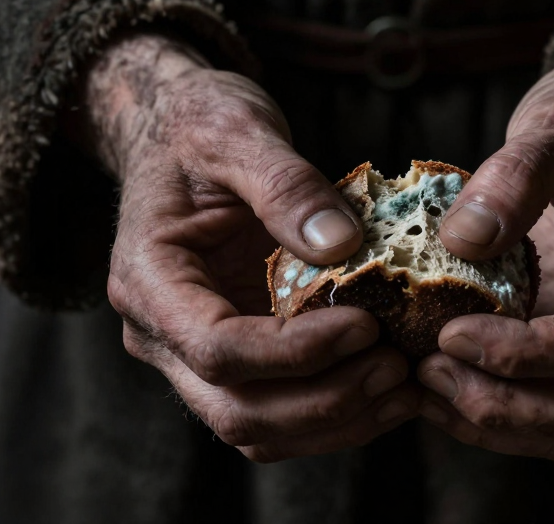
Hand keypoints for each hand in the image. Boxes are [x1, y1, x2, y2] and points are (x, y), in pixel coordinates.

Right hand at [82, 34, 417, 461]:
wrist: (176, 129)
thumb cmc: (198, 123)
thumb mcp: (237, 130)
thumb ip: (284, 184)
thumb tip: (342, 245)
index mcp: (148, 280)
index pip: (217, 350)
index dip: (296, 353)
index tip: (366, 325)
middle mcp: (161, 333)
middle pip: (237, 411)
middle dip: (325, 402)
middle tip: (397, 368)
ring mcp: (195, 352)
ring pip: (259, 430)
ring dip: (336, 420)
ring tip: (405, 383)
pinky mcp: (236, 355)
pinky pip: (280, 410)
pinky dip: (336, 412)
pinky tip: (388, 385)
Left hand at [418, 24, 553, 460]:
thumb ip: (518, 175)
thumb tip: (463, 241)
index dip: (522, 355)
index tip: (447, 335)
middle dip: (503, 405)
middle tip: (424, 373)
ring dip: (495, 421)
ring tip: (422, 383)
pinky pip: (548, 406)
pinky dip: (494, 408)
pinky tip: (438, 380)